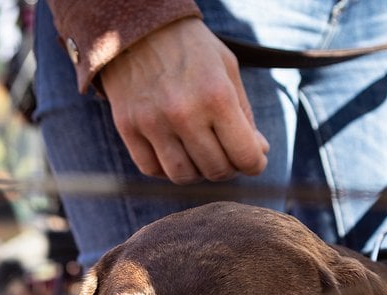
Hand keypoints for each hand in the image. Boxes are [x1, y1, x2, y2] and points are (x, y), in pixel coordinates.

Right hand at [99, 18, 269, 183]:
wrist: (136, 26)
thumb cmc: (191, 48)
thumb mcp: (227, 70)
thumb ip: (245, 115)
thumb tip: (259, 153)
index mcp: (216, 96)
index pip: (245, 156)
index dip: (255, 163)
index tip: (254, 159)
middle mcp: (183, 113)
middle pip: (216, 170)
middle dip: (228, 166)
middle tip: (225, 152)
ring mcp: (152, 122)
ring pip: (184, 176)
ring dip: (198, 171)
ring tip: (200, 152)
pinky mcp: (127, 127)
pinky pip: (152, 169)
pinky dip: (167, 168)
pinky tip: (175, 151)